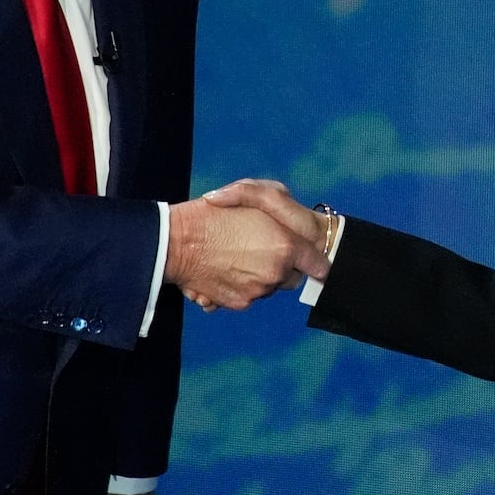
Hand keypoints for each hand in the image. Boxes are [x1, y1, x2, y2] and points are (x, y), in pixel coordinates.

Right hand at [165, 185, 328, 310]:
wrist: (177, 241)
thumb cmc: (215, 212)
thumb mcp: (254, 192)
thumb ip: (282, 209)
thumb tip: (292, 235)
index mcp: (285, 246)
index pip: (317, 264)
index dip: (313, 260)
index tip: (308, 258)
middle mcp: (275, 272)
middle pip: (291, 276)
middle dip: (281, 265)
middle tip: (259, 249)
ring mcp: (258, 290)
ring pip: (269, 286)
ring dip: (259, 275)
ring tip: (236, 256)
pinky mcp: (240, 303)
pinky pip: (250, 296)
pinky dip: (241, 286)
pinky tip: (225, 268)